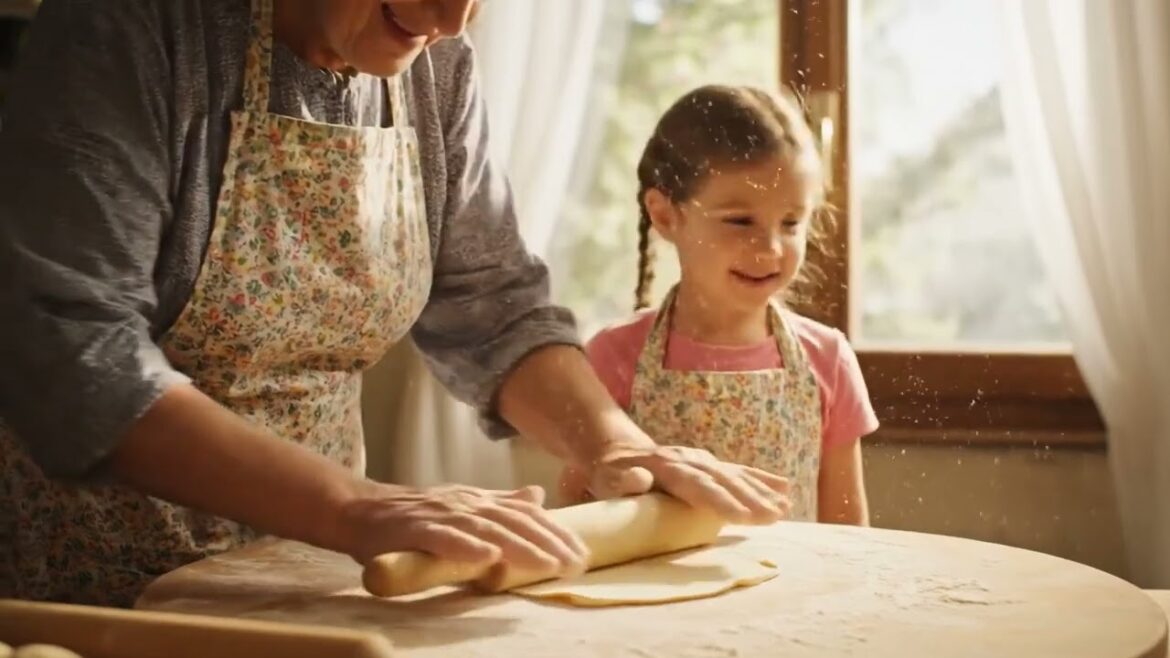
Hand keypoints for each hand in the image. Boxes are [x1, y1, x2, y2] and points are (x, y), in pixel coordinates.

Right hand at [335, 483, 588, 575]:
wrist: (359, 510)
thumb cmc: (413, 515)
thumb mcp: (462, 505)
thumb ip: (500, 503)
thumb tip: (538, 495)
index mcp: (478, 500)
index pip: (525, 515)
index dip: (556, 532)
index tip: (581, 553)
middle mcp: (465, 503)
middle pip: (514, 521)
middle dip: (548, 542)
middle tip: (575, 563)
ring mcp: (441, 514)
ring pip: (487, 529)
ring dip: (520, 547)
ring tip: (547, 563)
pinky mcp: (414, 529)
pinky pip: (443, 538)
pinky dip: (466, 547)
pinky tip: (487, 557)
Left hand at [559, 440, 790, 524]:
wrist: (617, 450)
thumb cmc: (609, 476)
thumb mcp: (607, 480)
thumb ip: (624, 482)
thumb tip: (641, 479)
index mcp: (667, 467)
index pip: (698, 486)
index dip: (720, 501)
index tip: (742, 517)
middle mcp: (689, 460)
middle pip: (723, 481)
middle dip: (750, 499)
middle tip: (773, 517)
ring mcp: (701, 460)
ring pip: (735, 476)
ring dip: (760, 492)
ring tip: (784, 510)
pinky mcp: (708, 464)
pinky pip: (738, 470)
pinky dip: (761, 479)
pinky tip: (784, 489)